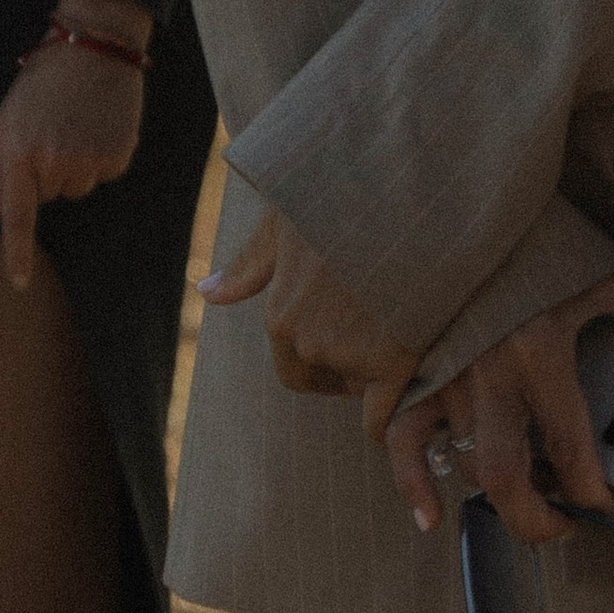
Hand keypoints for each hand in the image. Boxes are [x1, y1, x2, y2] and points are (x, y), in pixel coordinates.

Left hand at [0, 0, 149, 289]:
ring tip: (75, 124)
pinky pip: (104, 174)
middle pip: (50, 196)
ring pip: (78, 187)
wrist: (93, 47)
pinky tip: (98, 125)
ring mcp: (89, 160)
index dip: (17, 253)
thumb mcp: (7, 121)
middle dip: (47, 171)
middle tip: (52, 130)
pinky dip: (101, 156)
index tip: (19, 284)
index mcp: (19, 154)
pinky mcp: (118, 155)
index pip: (19, 216)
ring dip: (75, 164)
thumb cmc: (43, 84)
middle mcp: (54, 162)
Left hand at [204, 212, 420, 425]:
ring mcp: (349, 353)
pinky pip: (382, 412)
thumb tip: (206, 293)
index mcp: (281, 315)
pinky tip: (407, 417)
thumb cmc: (344, 199)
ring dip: (376, 374)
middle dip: (347, 370)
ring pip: (359, 386)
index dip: (319, 365)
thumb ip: (251, 264)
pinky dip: (388, 419)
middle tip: (378, 341)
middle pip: (326, 378)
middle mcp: (308, 342)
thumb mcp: (286, 223)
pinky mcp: (392, 359)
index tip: (345, 350)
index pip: (293, 368)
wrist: (405, 193)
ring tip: (403, 332)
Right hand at [384, 264, 613, 547]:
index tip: (608, 508)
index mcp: (538, 352)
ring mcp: (445, 377)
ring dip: (498, 492)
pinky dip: (411, 481)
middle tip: (564, 524)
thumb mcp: (600, 267)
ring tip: (529, 493)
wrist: (461, 205)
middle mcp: (488, 374)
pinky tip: (429, 513)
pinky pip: (400, 438)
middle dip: (537, 519)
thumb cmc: (534, 238)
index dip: (592, 492)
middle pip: (505, 477)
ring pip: (464, 463)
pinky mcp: (415, 371)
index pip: (569, 447)